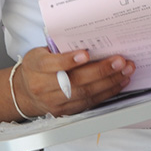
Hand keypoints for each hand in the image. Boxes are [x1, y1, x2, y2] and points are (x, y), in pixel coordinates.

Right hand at [13, 46, 134, 116]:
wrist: (25, 92)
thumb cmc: (37, 68)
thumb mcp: (41, 52)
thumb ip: (60, 48)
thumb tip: (90, 38)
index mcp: (35, 66)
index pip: (51, 64)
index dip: (68, 60)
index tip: (85, 54)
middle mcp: (43, 86)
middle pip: (74, 81)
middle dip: (100, 70)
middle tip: (119, 61)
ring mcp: (55, 102)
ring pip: (85, 93)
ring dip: (109, 82)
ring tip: (125, 70)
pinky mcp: (66, 111)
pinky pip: (90, 102)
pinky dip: (107, 92)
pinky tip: (119, 82)